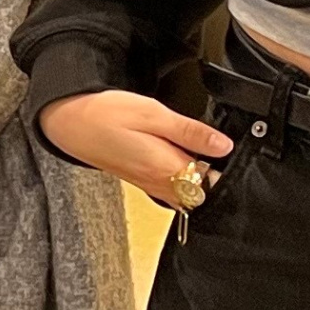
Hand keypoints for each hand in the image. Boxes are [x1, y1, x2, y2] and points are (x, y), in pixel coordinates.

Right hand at [37, 90, 231, 211]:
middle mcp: (160, 184)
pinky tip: (188, 160)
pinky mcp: (142, 181)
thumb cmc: (105, 114)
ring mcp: (150, 186)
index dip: (232, 175)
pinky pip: (175, 191)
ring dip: (203, 182)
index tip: (242, 157)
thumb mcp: (152, 113)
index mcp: (167, 168)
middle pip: (204, 196)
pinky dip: (187, 181)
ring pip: (190, 196)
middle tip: (230, 155)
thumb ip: (190, 131)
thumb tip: (224, 145)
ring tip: (211, 156)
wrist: (68, 122)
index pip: (213, 186)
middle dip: (221, 181)